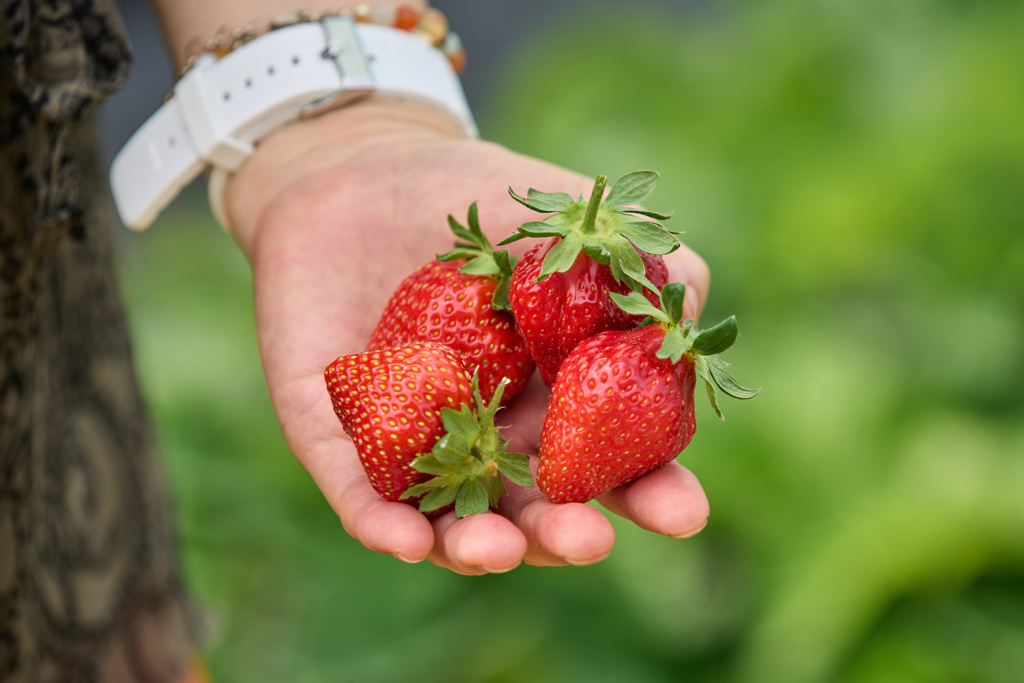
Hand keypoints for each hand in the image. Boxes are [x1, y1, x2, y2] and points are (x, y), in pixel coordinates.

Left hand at [225, 101, 711, 573]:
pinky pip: (358, 491)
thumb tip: (685, 322)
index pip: (607, 461)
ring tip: (495, 548)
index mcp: (552, 398)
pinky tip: (402, 539)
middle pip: (532, 506)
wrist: (361, 169)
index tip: (682, 513)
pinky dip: (380, 521)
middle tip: (586, 541)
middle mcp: (489, 434)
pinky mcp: (339, 435)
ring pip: (449, 517)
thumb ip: (640, 263)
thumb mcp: (569, 222)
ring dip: (475, 545)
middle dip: (562, 534)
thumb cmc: (474, 201)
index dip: (648, 492)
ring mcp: (416, 440)